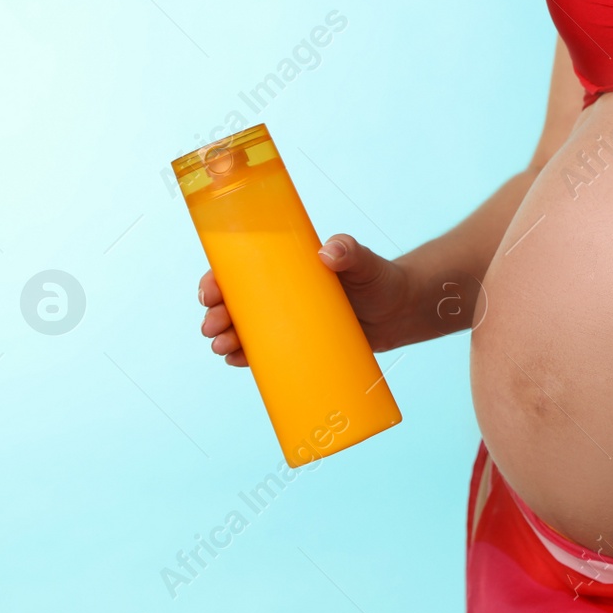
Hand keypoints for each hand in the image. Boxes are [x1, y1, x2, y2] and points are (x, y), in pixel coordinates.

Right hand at [197, 233, 415, 364]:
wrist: (402, 312)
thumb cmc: (380, 279)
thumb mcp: (363, 261)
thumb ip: (349, 250)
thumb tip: (329, 252)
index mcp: (287, 269)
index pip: (240, 271)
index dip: (217, 281)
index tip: (210, 293)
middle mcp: (282, 295)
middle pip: (236, 304)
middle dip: (216, 316)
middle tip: (215, 328)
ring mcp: (290, 322)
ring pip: (245, 331)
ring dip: (226, 340)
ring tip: (224, 349)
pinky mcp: (301, 346)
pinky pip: (265, 354)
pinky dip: (247, 358)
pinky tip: (237, 362)